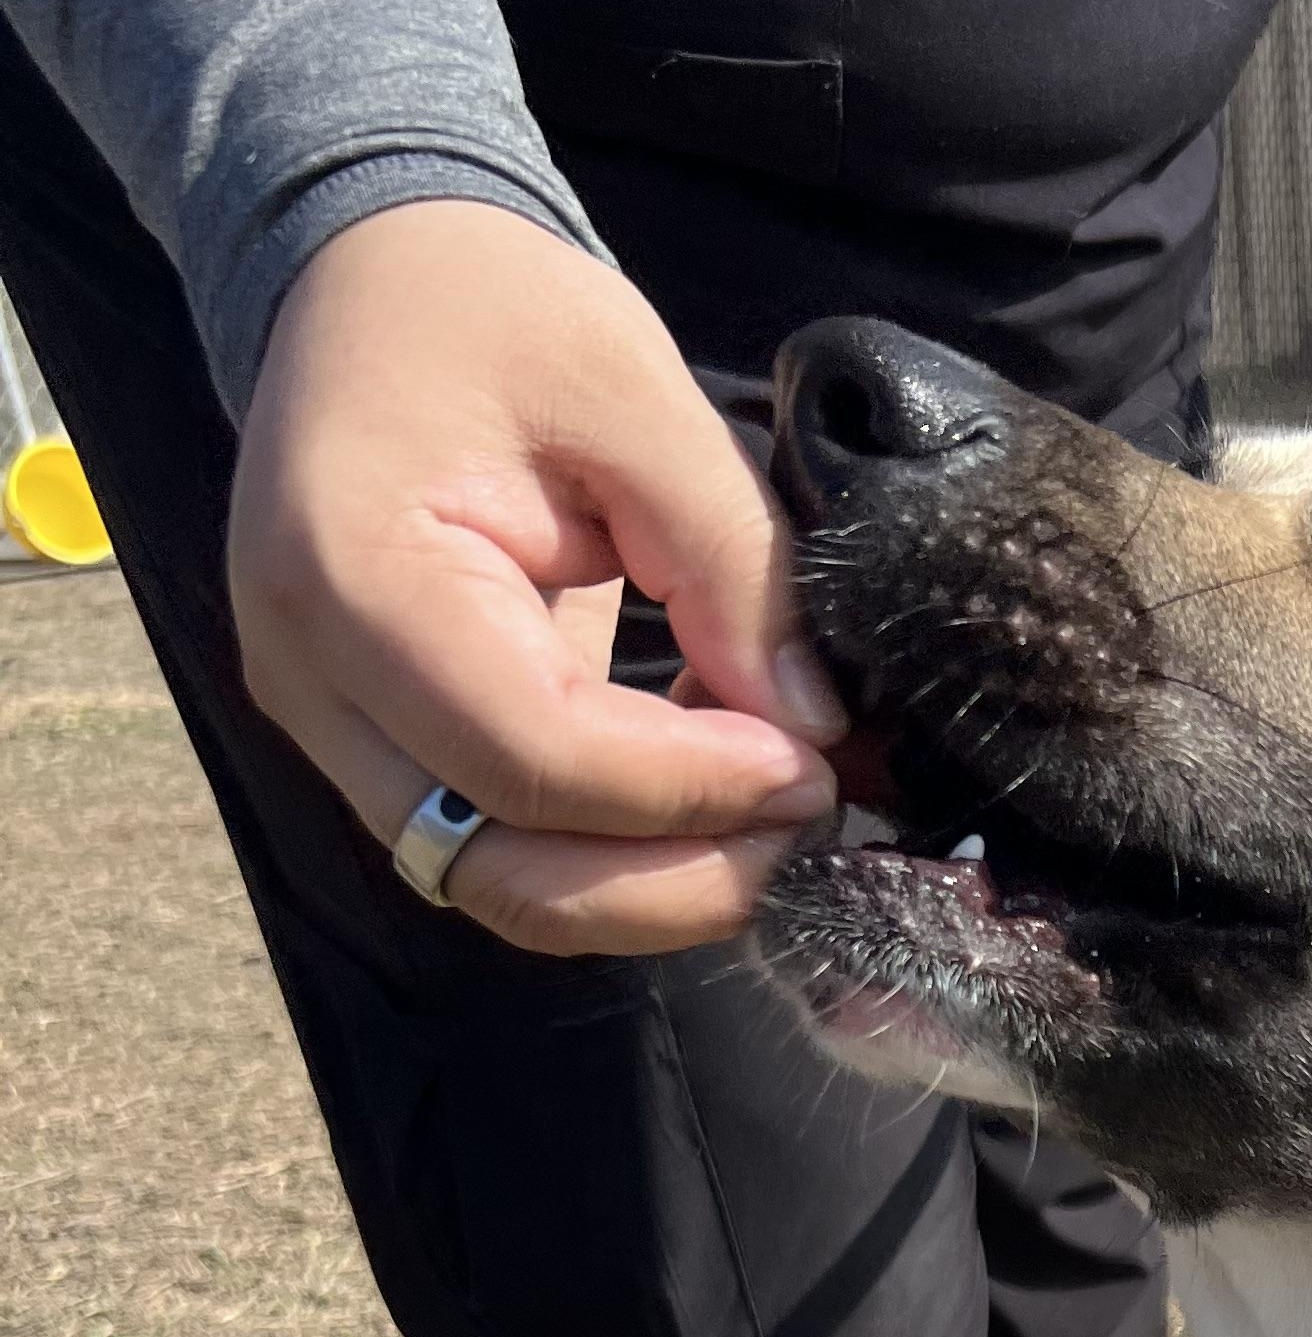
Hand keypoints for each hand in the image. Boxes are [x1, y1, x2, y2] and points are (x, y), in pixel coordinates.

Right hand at [229, 200, 843, 956]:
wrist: (372, 287)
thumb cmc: (490, 314)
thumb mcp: (634, 391)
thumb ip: (732, 563)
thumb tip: (813, 726)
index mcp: (352, 571)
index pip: (536, 757)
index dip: (691, 789)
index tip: (808, 760)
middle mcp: (316, 682)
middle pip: (510, 874)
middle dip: (684, 875)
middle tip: (808, 810)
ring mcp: (341, 736)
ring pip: (511, 894)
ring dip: (662, 886)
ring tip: (774, 811)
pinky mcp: (391, 758)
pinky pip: (514, 857)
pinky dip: (628, 859)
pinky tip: (717, 795)